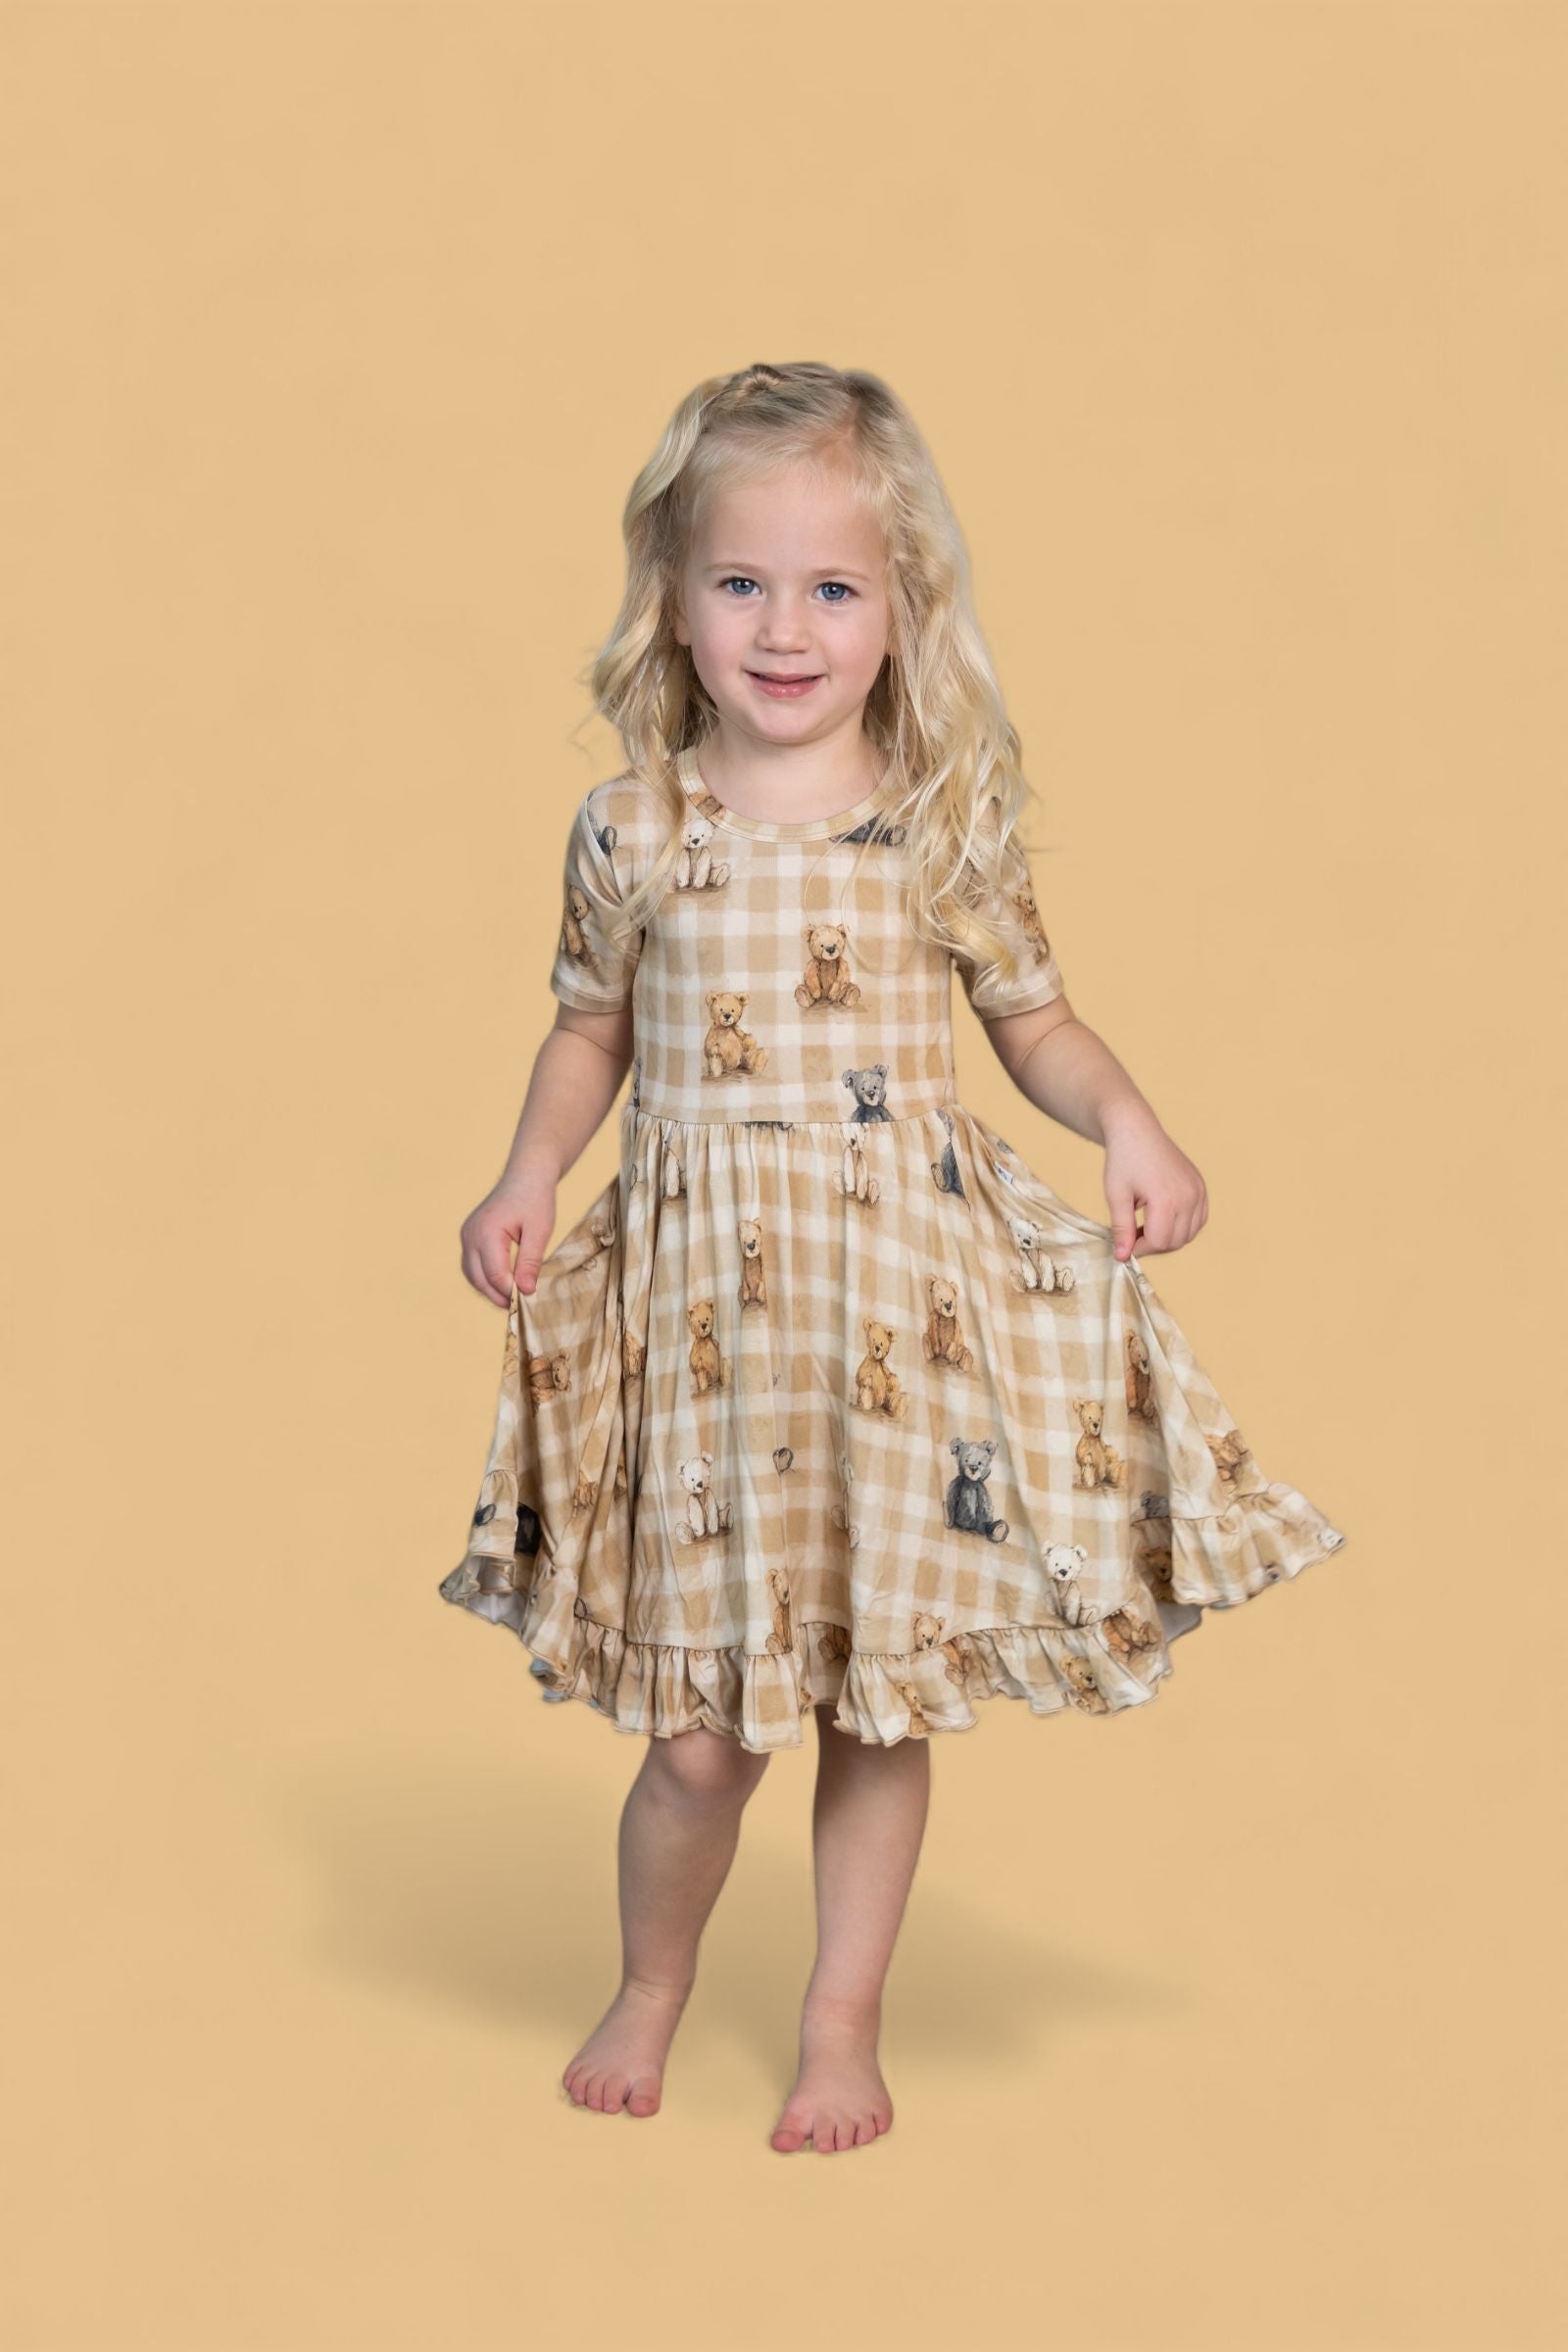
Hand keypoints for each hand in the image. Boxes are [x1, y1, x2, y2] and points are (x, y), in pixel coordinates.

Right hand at [458, 1167, 557, 1305]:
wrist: (526, 1175)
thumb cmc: (535, 1199)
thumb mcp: (539, 1231)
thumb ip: (530, 1262)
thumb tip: (525, 1291)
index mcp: (487, 1232)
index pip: (495, 1274)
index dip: (510, 1291)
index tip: (528, 1300)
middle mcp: (470, 1234)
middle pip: (478, 1277)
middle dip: (497, 1295)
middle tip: (518, 1308)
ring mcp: (467, 1234)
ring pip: (471, 1273)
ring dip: (488, 1289)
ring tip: (510, 1299)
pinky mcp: (469, 1235)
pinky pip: (472, 1264)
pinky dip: (484, 1277)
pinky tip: (502, 1284)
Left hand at [1100, 1102, 1207, 1261]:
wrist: (1137, 1131)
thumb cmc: (1123, 1160)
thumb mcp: (1116, 1196)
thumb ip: (1121, 1230)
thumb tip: (1121, 1258)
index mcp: (1166, 1199)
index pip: (1159, 1242)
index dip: (1139, 1248)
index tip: (1125, 1242)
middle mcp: (1188, 1196)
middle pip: (1175, 1242)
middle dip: (1153, 1244)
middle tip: (1133, 1233)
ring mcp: (1198, 1191)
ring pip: (1189, 1234)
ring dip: (1168, 1237)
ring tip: (1146, 1224)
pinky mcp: (1201, 1187)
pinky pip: (1199, 1220)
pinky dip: (1183, 1226)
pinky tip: (1163, 1217)